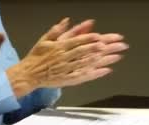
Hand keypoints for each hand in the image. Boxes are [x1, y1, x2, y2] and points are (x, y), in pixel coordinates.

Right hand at [7, 18, 127, 96]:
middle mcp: (66, 57)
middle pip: (88, 51)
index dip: (91, 39)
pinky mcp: (70, 79)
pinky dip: (96, 73)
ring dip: (104, 60)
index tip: (103, 37)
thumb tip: (67, 20)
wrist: (29, 74)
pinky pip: (85, 76)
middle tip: (119, 45)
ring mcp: (68, 69)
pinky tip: (107, 70)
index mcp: (60, 46)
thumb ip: (58, 30)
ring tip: (118, 56)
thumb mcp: (45, 39)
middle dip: (105, 48)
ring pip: (89, 63)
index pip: (78, 41)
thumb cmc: (37, 56)